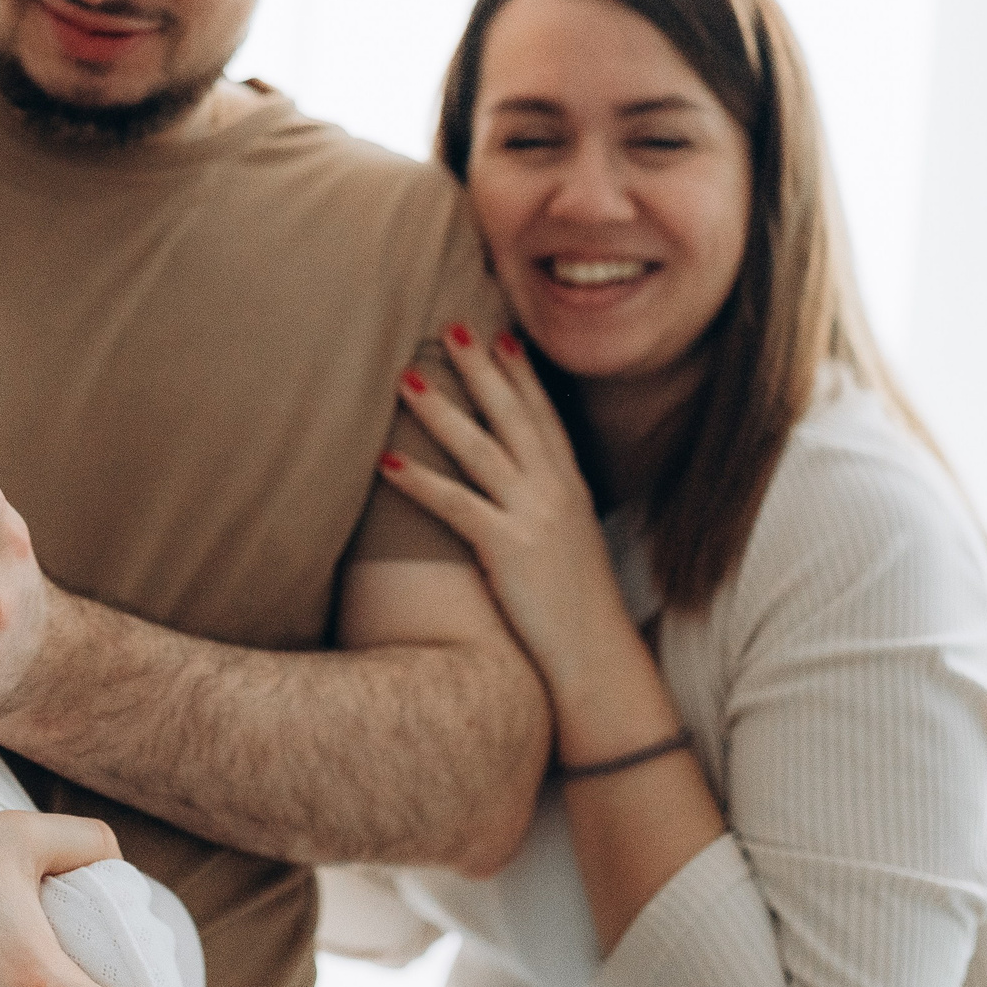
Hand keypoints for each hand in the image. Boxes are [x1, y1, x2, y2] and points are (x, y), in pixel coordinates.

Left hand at [376, 327, 635, 698]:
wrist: (600, 660)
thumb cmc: (579, 613)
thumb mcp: (571, 547)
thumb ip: (547, 514)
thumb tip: (520, 502)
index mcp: (571, 488)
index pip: (543, 416)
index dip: (520, 374)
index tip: (499, 337)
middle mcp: (556, 492)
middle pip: (511, 416)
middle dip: (480, 369)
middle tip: (450, 327)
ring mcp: (534, 517)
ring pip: (480, 448)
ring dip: (440, 410)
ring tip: (406, 378)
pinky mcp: (509, 549)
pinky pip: (456, 504)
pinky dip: (419, 480)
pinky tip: (387, 461)